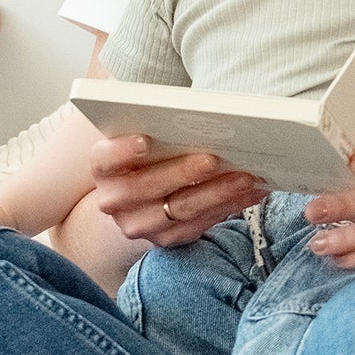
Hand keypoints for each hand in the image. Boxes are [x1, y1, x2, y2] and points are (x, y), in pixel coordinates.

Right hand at [88, 135, 267, 247]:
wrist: (140, 198)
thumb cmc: (148, 155)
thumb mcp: (142, 137)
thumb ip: (157, 127)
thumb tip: (201, 115)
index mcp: (103, 167)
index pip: (105, 159)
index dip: (123, 151)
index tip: (145, 140)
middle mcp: (114, 200)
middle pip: (148, 187)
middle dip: (184, 172)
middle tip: (215, 158)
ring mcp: (139, 224)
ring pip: (181, 209)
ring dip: (218, 192)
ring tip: (246, 177)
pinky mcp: (166, 239)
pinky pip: (202, 223)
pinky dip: (230, 206)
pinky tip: (251, 192)